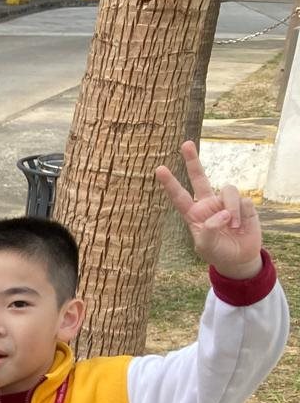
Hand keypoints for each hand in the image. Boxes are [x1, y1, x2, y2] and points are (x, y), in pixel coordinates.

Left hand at [156, 141, 262, 279]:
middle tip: (185, 144)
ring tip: (232, 226)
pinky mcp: (243, 204)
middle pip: (199, 177)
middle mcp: (208, 203)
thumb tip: (222, 213)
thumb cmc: (218, 252)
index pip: (179, 196)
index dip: (170, 183)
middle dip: (193, 160)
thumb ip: (208, 230)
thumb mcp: (205, 246)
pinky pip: (242, 200)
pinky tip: (240, 226)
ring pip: (228, 190)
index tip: (159, 169)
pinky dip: (240, 214)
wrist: (239, 257)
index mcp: (193, 213)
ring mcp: (226, 202)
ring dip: (231, 209)